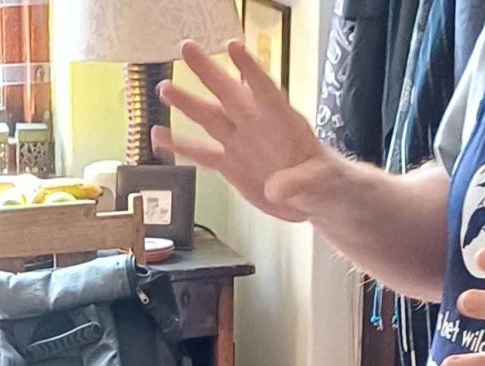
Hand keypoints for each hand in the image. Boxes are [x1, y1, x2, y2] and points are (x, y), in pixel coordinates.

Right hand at [152, 40, 334, 221]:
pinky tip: (158, 136)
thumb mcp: (321, 182)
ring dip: (187, 103)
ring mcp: (240, 144)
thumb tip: (276, 188)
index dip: (249, 70)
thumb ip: (300, 182)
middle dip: (208, 72)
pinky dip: (179, 146)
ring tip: (163, 88)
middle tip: (187, 48)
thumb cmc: (326, 182)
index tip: (232, 48)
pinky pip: (200, 153)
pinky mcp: (229, 165)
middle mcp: (256, 126)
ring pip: (210, 119)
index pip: (265, 90)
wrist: (315, 200)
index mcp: (283, 122)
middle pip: (229, 94)